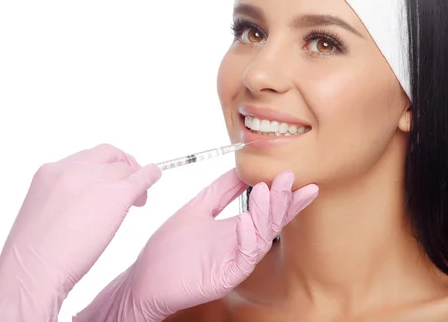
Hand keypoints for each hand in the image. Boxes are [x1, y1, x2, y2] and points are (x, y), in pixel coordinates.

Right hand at [0, 144, 160, 320]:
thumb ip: (63, 198)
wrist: (34, 270)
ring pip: (126, 169)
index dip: (101, 167)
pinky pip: (142, 177)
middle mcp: (73, 169)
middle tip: (129, 181)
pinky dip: (151, 175)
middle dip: (121, 165)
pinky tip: (154, 177)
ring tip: (138, 198)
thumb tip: (86, 202)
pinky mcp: (116, 195)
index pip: (85, 158)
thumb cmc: (34, 255)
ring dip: (135, 179)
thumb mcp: (42, 212)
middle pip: (108, 155)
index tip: (107, 179)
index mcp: (50, 172)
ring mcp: (95, 180)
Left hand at [74, 169, 318, 320]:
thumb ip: (222, 190)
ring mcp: (235, 261)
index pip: (269, 212)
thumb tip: (242, 167)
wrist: (145, 279)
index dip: (287, 199)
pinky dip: (247, 237)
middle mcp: (242, 245)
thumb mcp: (199, 208)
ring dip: (267, 213)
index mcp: (238, 229)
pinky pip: (244, 258)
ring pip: (261, 238)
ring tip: (267, 191)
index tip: (302, 181)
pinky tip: (246, 219)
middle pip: (271, 223)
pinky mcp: (226, 277)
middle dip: (283, 201)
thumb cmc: (169, 248)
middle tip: (288, 178)